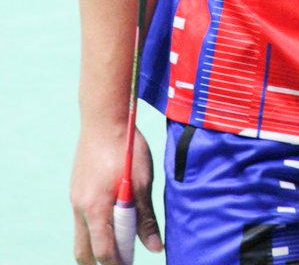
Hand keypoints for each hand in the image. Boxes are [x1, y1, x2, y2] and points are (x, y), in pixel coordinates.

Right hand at [72, 125, 162, 263]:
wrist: (104, 118)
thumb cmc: (126, 148)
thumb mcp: (142, 182)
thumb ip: (146, 217)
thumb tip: (155, 248)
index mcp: (95, 210)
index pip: (103, 252)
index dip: (118, 264)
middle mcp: (79, 208)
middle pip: (84, 251)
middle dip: (101, 262)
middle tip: (123, 260)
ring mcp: (75, 198)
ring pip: (81, 235)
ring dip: (97, 244)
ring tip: (119, 239)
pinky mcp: (76, 188)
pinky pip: (81, 218)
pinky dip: (94, 227)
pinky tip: (111, 215)